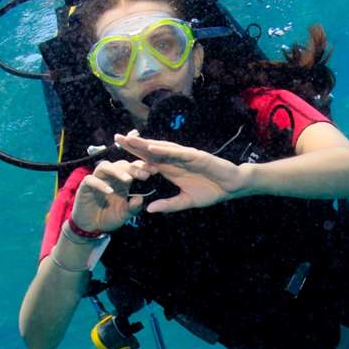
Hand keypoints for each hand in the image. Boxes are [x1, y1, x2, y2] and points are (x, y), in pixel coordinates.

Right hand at [70, 158, 155, 232]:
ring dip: (117, 171)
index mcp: (123, 181)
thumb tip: (141, 199)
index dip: (144, 168)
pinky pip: (91, 180)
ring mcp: (97, 179)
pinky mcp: (85, 186)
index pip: (133, 169)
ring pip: (106, 166)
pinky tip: (109, 191)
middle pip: (121, 164)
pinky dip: (100, 184)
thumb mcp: (125, 214)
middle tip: (145, 175)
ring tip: (128, 180)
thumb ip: (133, 207)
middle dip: (134, 168)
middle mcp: (110, 177)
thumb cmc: (109, 217)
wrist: (91, 227)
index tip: (156, 171)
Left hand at [113, 131, 248, 213]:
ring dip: (145, 143)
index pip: (148, 161)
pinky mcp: (196, 156)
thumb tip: (150, 210)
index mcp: (171, 169)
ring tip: (129, 139)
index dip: (133, 157)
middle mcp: (175, 160)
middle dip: (134, 144)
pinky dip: (165, 149)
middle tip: (115, 138)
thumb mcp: (186, 202)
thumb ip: (168, 205)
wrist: (232, 187)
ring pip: (162, 148)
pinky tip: (152, 147)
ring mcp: (185, 156)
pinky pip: (177, 152)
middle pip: (151, 150)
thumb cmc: (211, 191)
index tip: (116, 155)